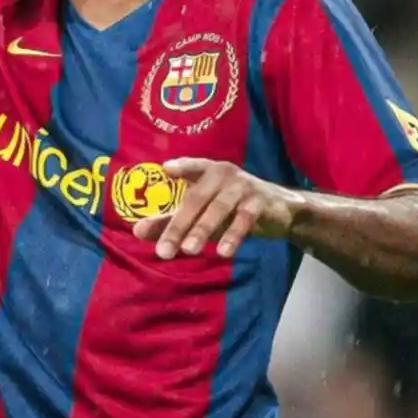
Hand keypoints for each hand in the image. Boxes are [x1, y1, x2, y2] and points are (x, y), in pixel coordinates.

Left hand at [132, 158, 300, 259]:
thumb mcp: (203, 212)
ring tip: (188, 250)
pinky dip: (233, 235)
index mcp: (208, 171)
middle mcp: (223, 174)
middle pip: (196, 199)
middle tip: (163, 251)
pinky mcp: (259, 202)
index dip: (182, 166)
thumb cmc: (232, 206)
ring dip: (203, 229)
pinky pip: (244, 219)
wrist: (280, 210)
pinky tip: (224, 252)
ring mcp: (242, 187)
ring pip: (218, 209)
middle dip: (178, 225)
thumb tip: (137, 231)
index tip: (166, 169)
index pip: (192, 166)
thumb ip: (171, 220)